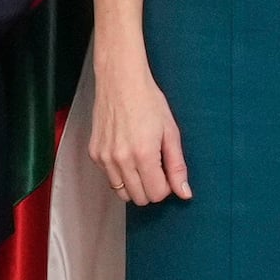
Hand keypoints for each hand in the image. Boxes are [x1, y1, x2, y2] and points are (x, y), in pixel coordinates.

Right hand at [84, 47, 190, 206]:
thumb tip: (184, 193)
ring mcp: (104, 158)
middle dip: (151, 188)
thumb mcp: (171, 132)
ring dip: (135, 184)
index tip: (166, 172)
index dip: (166, 187)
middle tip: (155, 166)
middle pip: (139, 198)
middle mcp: (121, 160)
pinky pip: (110, 178)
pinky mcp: (94, 153)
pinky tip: (126, 153)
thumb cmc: (148, 101)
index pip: (156, 194)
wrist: (120, 81)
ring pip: (122, 193)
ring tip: (141, 161)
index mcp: (143, 154)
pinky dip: (120, 173)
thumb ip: (177, 166)